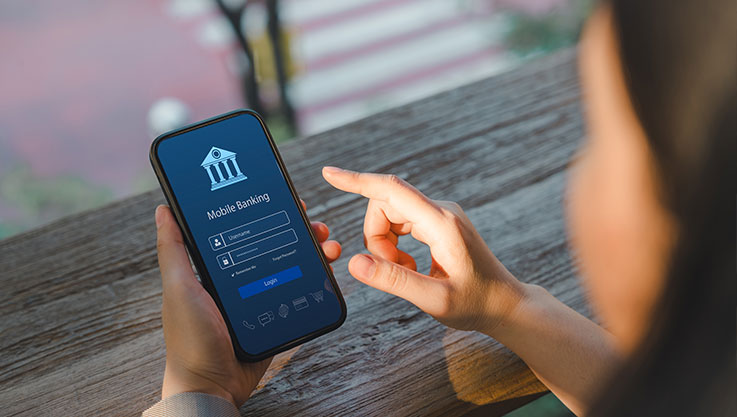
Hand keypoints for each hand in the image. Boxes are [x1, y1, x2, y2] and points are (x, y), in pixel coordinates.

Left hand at [154, 203, 340, 406]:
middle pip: (274, 243)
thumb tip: (163, 210)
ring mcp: (260, 298)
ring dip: (313, 251)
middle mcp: (240, 279)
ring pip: (292, 264)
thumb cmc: (190, 339)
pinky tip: (328, 269)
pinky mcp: (276, 317)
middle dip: (297, 229)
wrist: (214, 386)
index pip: (244, 229)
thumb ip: (173, 251)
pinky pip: (300, 291)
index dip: (264, 211)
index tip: (282, 197)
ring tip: (327, 246)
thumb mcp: (179, 289)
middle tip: (313, 223)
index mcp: (216, 268)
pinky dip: (317, 278)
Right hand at [322, 166, 524, 333]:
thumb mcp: (433, 299)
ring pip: (391, 215)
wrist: (504, 304)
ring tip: (407, 271)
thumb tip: (354, 263)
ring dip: (386, 244)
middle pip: (385, 206)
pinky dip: (396, 244)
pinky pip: (402, 223)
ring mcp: (441, 214)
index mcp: (441, 224)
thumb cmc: (475, 304)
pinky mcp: (439, 222)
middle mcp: (442, 211)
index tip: (329, 173)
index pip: (391, 191)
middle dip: (376, 238)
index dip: (357, 181)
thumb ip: (393, 280)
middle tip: (393, 270)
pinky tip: (412, 266)